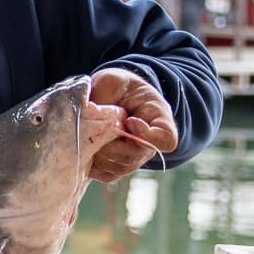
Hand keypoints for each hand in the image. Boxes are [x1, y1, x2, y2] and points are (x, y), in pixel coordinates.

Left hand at [88, 68, 178, 183]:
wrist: (113, 97)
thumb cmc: (117, 86)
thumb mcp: (115, 79)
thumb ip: (108, 88)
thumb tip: (91, 109)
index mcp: (158, 119)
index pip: (166, 139)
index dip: (147, 135)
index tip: (129, 121)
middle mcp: (150, 143)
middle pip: (134, 156)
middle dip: (110, 143)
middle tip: (98, 126)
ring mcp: (134, 157)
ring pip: (118, 168)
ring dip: (99, 152)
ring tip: (92, 134)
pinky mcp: (117, 167)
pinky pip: (106, 174)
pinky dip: (92, 163)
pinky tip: (87, 146)